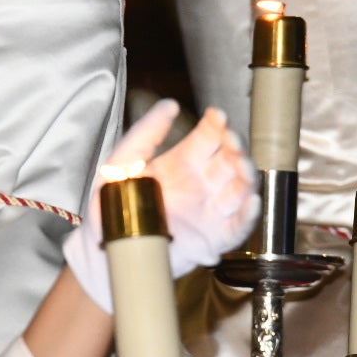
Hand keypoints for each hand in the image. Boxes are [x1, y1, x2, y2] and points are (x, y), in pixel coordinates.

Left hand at [64, 100, 258, 310]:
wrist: (105, 251)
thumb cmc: (111, 207)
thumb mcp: (121, 163)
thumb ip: (145, 133)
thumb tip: (170, 104)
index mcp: (183, 163)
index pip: (210, 137)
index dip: (218, 125)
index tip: (218, 116)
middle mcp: (201, 184)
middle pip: (230, 160)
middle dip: (236, 148)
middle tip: (231, 141)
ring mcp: (209, 211)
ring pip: (240, 190)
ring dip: (247, 176)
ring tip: (242, 166)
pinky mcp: (212, 239)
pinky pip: (238, 227)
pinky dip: (249, 215)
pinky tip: (252, 201)